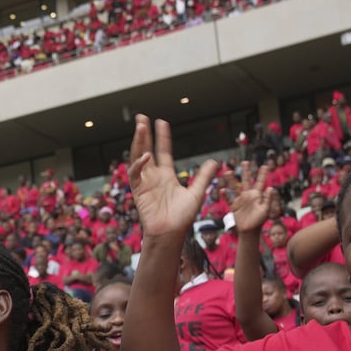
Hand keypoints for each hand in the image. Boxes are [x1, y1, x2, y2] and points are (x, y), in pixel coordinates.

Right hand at [128, 115, 218, 238]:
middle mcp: (154, 177)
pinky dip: (138, 164)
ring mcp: (144, 183)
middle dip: (144, 134)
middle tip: (141, 118)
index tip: (162, 122)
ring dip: (138, 142)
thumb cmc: (182, 218)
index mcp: (167, 176)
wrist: (171, 233)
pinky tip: (146, 156)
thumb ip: (203, 177)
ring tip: (140, 126)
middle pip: (146, 149)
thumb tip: (214, 162)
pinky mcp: (138, 191)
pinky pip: (135, 174)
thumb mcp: (197, 193)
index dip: (163, 137)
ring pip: (138, 157)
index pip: (163, 151)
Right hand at [231, 161, 275, 234]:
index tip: (265, 165)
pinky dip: (226, 195)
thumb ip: (268, 199)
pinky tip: (223, 190)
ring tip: (228, 172)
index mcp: (257, 195)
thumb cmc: (260, 221)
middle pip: (246, 181)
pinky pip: (229, 199)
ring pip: (235, 187)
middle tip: (246, 162)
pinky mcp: (234, 206)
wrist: (249, 231)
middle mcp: (248, 195)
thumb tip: (271, 188)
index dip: (262, 174)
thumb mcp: (266, 210)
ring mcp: (240, 200)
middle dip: (246, 171)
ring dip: (231, 180)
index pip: (260, 182)